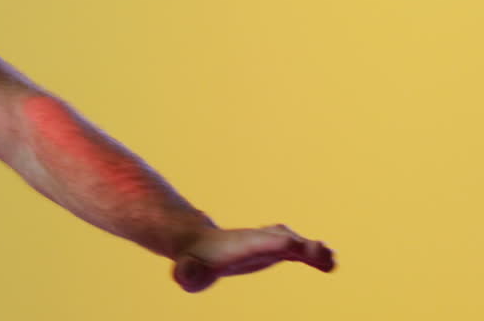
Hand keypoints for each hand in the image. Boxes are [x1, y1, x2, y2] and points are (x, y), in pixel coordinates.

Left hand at [172, 224, 335, 291]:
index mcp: (239, 246)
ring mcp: (267, 243)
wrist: (196, 246)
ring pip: (293, 242)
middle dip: (301, 246)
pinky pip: (298, 250)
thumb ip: (188, 274)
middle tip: (322, 253)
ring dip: (313, 250)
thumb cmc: (192, 264)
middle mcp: (257, 240)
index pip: (261, 242)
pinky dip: (313, 255)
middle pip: (282, 239)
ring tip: (330, 260)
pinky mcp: (273, 250)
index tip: (295, 246)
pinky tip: (330, 263)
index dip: (277, 244)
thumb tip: (188, 276)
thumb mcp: (186, 272)